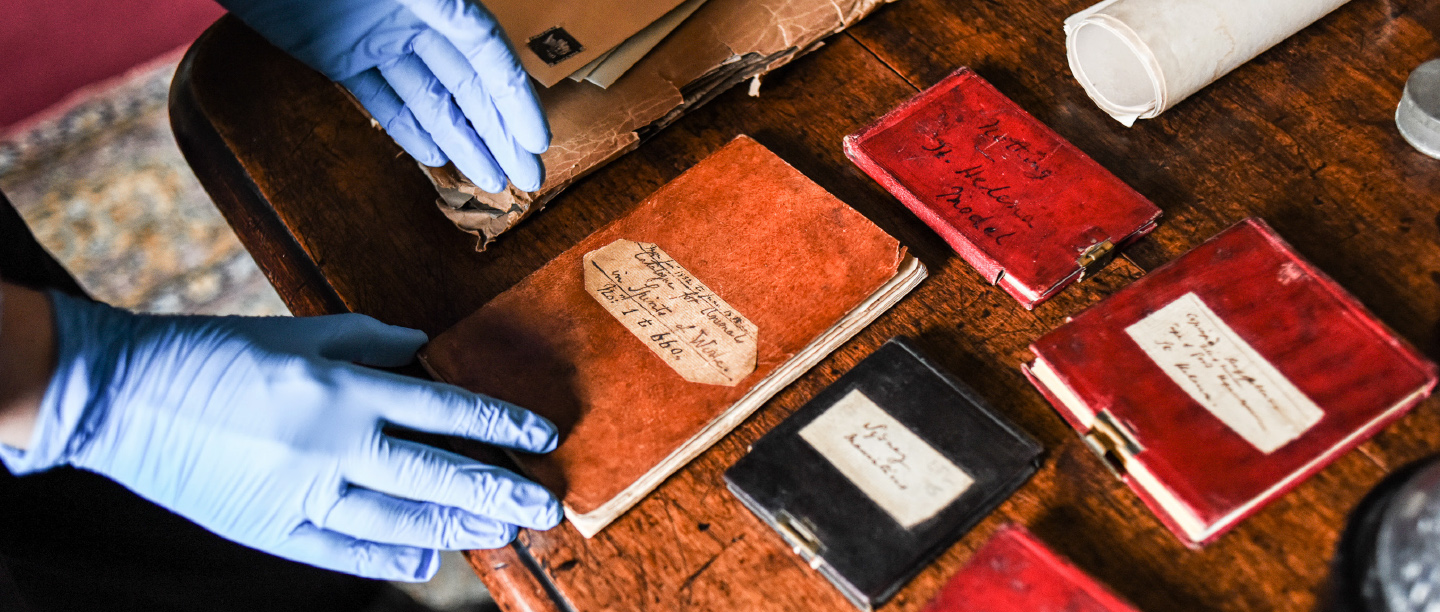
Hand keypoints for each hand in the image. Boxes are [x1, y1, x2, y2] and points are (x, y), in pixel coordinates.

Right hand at [0, 291, 560, 580]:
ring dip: (455, 526)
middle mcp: (333, 444)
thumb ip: (368, 340)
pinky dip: (386, 555)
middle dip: (497, 490)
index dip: (499, 425)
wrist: (123, 395)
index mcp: (344, 389)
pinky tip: (423, 558)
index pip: (444, 409)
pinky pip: (342, 550)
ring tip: (500, 531)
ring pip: (398, 517)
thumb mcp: (298, 333)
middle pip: (435, 473)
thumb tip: (426, 348)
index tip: (541, 437)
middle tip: (545, 505)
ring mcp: (302, 492)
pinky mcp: (270, 527)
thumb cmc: (215, 353)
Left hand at [218, 0, 547, 192]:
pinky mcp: (335, 55)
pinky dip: (408, 129)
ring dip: (463, 140)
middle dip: (500, 131)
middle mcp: (409, 15)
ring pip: (429, 97)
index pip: (486, 50)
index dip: (514, 96)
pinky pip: (380, 98)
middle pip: (467, 82)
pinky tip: (437, 158)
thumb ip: (440, 7)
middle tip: (528, 179)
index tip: (537, 140)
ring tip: (491, 182)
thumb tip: (476, 30)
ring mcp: (373, 37)